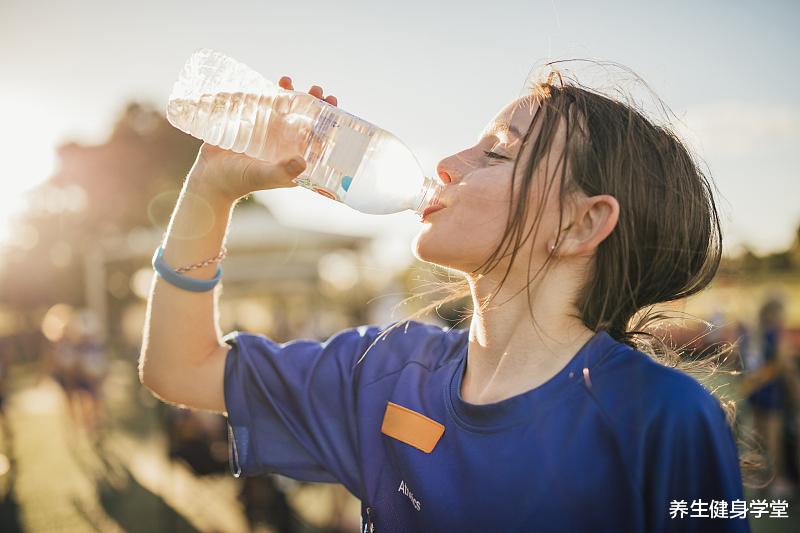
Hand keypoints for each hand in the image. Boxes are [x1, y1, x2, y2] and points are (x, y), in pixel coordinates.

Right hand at [189, 77, 338, 202]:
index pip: (318, 139)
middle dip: (314, 104)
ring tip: (289, 81)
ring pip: (286, 109)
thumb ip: (282, 172)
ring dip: (292, 94)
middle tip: (317, 90)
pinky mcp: (252, 124)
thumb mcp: (263, 176)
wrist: (209, 177)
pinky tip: (274, 83)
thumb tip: (303, 161)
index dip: (328, 124)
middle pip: (305, 120)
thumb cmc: (238, 181)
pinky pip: (265, 105)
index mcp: (294, 158)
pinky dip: (270, 93)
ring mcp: (269, 133)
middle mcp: (285, 145)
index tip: (333, 107)